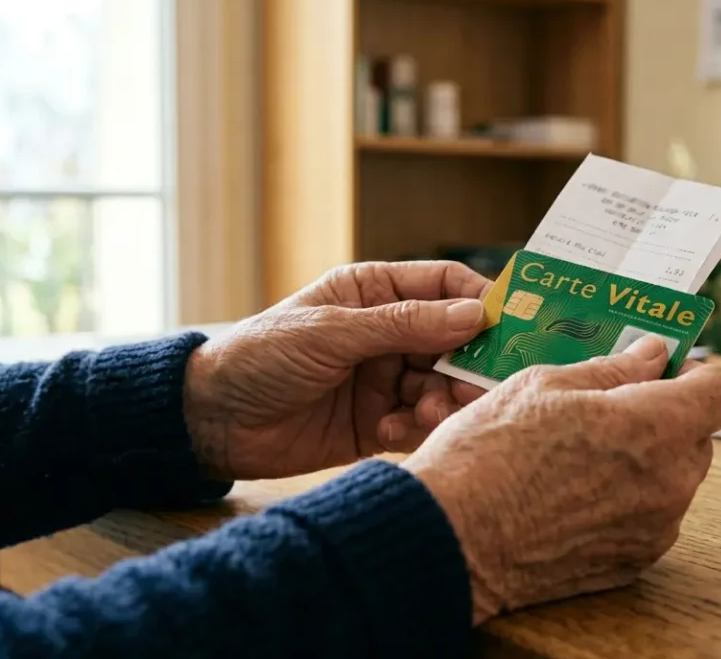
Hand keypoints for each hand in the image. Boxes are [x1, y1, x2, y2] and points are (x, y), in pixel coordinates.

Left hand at [183, 261, 490, 479]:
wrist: (211, 420)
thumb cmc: (260, 356)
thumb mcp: (331, 332)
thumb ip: (403, 324)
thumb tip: (475, 315)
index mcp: (374, 292)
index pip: (444, 286)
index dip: (480, 301)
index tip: (509, 325)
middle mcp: (387, 334)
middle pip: (454, 342)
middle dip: (468, 363)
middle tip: (478, 385)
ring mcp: (385, 379)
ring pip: (442, 386)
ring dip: (442, 401)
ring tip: (426, 414)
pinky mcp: (377, 424)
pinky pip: (418, 425)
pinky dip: (415, 430)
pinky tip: (389, 433)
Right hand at [402, 336, 720, 623]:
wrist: (451, 537)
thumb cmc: (488, 455)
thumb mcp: (544, 385)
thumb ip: (612, 370)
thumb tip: (651, 354)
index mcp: (656, 427)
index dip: (696, 374)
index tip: (663, 369)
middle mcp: (669, 483)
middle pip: (697, 438)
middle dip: (663, 417)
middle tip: (606, 408)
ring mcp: (653, 530)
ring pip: (670, 481)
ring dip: (641, 462)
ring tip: (574, 456)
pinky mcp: (631, 564)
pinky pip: (646, 520)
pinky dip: (621, 503)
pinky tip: (568, 495)